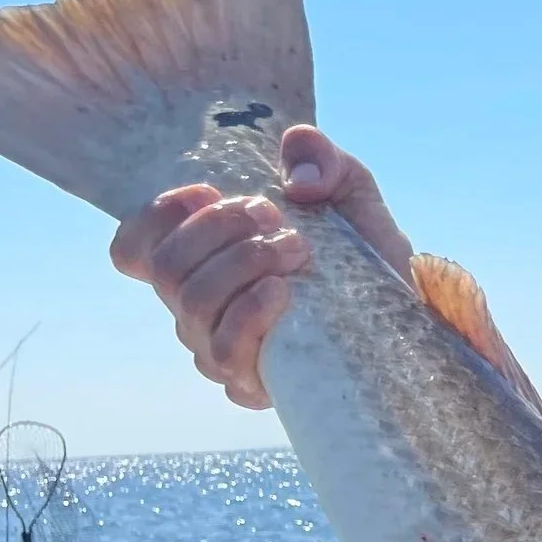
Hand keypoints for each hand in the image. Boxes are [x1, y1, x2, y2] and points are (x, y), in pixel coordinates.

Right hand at [109, 125, 412, 409]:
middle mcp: (200, 306)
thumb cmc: (364, 250)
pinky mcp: (252, 384)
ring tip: (296, 249)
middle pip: (165, 268)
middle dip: (217, 229)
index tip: (209, 193)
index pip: (133, 248)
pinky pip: (226, 353)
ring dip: (242, 264)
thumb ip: (320, 157)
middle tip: (273, 217)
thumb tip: (297, 173)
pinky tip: (286, 293)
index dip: (155, 217)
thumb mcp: (348, 188)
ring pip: (193, 307)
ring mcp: (220, 348)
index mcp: (203, 259)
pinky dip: (250, 314)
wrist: (409, 310)